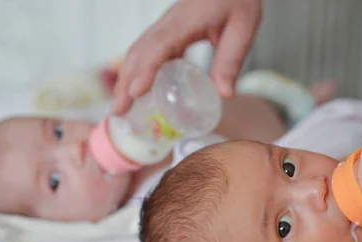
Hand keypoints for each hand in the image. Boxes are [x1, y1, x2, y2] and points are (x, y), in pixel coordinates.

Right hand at [111, 0, 261, 114]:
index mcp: (186, 21)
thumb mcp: (243, 29)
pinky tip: (136, 91)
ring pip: (139, 52)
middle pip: (139, 51)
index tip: (135, 92)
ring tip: (120, 107)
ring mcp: (166, 27)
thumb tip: (225, 95)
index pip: (160, 45)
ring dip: (126, 78)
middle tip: (118, 112)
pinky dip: (137, 72)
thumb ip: (231, 60)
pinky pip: (147, 52)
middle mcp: (169, 23)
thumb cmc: (238, 0)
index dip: (146, 69)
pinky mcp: (168, 32)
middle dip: (125, 82)